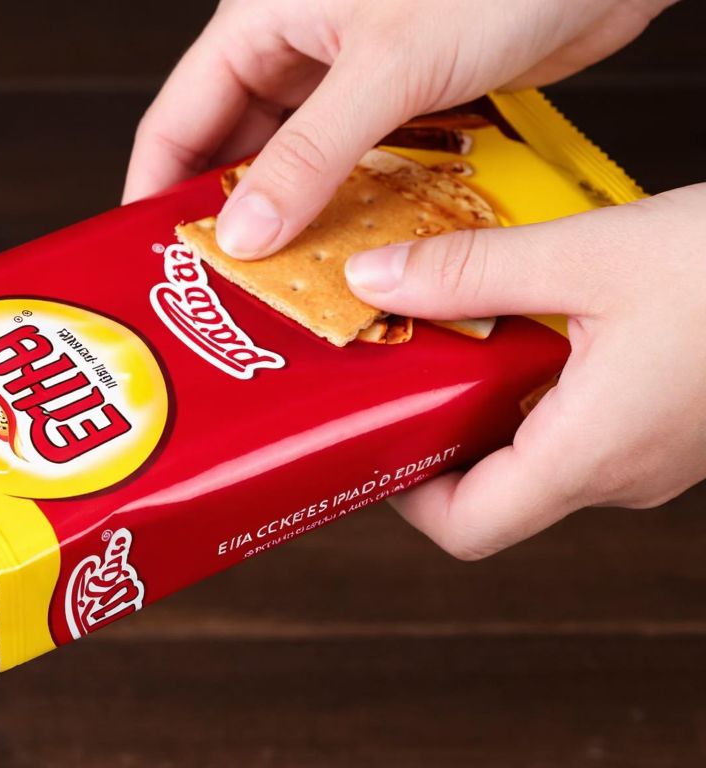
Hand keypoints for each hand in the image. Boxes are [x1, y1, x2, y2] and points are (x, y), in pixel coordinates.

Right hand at [124, 0, 672, 256]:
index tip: (148, 258)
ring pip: (298, 164)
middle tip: (222, 288)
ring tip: (289, 281)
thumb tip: (246, 232)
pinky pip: (356, 167)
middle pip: (234, 150)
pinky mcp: (405, 98)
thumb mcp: (388, 67)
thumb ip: (311, 155)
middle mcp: (298, 48)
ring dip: (298, 220)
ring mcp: (352, 76)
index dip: (155, 192)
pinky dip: (354, 208)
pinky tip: (358, 249)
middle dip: (229, 218)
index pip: (177, 120)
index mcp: (261, 21)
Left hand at [341, 185, 705, 558]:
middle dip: (434, 432)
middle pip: (493, 489)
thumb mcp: (589, 255)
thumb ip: (472, 272)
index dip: (401, 494)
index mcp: (591, 455)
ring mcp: (652, 454)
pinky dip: (538, 382)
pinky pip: (582, 421)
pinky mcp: (672, 422)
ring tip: (451, 330)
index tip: (364, 439)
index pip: (466, 528)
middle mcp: (620, 473)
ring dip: (485, 400)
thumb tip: (375, 280)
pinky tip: (526, 317)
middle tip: (394, 369)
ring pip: (536, 451)